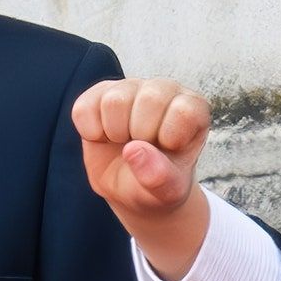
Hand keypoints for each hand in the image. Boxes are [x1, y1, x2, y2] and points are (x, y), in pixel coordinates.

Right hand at [72, 78, 212, 280]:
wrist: (134, 191)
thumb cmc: (159, 189)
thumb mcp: (166, 193)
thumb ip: (160, 176)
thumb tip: (137, 151)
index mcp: (194, 110)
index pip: (184, 110)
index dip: (170, 138)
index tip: (168, 155)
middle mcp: (167, 92)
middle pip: (148, 99)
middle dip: (142, 136)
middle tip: (143, 153)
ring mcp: (134, 87)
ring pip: (115, 97)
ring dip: (115, 131)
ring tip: (123, 145)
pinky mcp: (101, 92)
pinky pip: (87, 104)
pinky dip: (90, 126)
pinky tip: (103, 137)